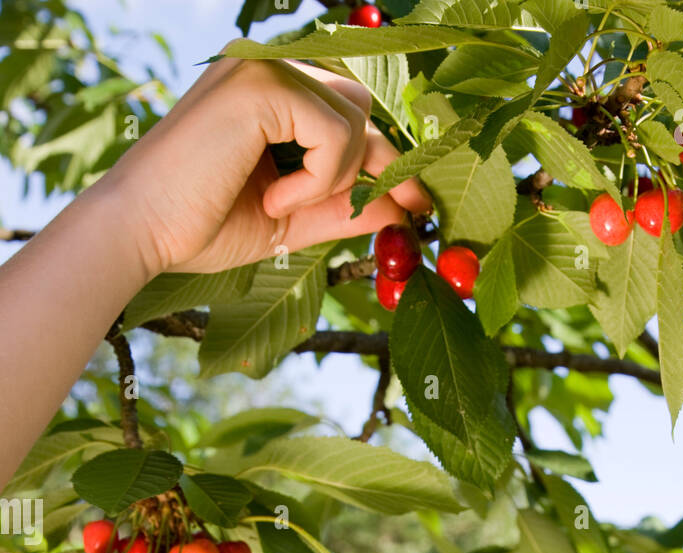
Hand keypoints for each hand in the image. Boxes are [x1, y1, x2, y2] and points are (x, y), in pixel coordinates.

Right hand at [104, 55, 429, 277]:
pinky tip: (272, 198)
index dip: (387, 155)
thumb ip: (343, 207)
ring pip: (353, 117)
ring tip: (281, 205)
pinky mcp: (261, 85)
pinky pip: (333, 132)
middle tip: (406, 209)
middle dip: (382, 165)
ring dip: (336, 176)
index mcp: (270, 93)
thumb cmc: (201, 225)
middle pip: (362, 106)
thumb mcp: (290, 219)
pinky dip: (317, 177)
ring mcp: (264, 69)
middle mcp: (268, 67)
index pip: (349, 111)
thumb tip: (404, 207)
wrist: (142, 231)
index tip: (416, 200)